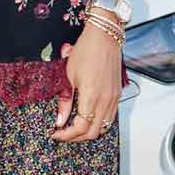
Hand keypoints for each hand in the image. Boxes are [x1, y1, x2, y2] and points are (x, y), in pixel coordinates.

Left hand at [52, 21, 122, 142]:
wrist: (104, 37)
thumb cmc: (86, 51)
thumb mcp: (68, 76)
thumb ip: (65, 101)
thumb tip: (60, 120)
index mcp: (91, 96)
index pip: (80, 128)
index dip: (67, 135)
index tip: (57, 134)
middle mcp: (106, 100)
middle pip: (93, 132)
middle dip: (77, 137)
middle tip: (64, 134)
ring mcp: (114, 98)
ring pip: (104, 127)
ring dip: (89, 132)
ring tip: (74, 128)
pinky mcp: (117, 94)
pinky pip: (110, 117)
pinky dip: (99, 123)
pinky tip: (88, 118)